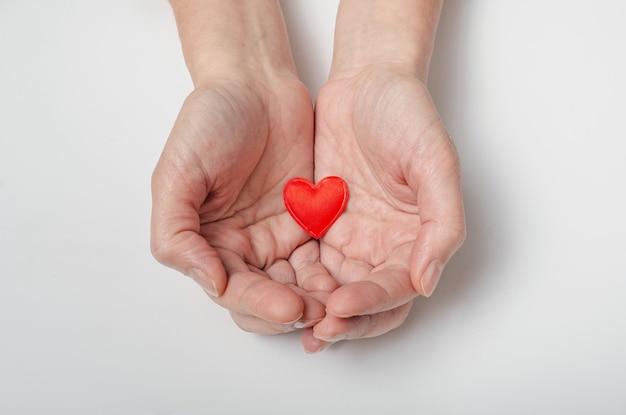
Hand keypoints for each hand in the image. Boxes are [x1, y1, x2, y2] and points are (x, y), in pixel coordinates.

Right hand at [151, 0, 336, 334]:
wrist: (257, 85)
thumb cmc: (210, 121)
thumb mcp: (176, 174)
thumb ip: (177, 233)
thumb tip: (210, 282)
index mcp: (207, 244)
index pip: (231, 291)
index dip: (258, 305)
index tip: (288, 307)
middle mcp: (241, 248)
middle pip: (265, 299)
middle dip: (290, 311)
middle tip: (319, 313)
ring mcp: (276, 238)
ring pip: (297, 288)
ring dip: (316, 301)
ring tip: (339, 305)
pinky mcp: (309, 224)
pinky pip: (322, 260)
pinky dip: (333, 276)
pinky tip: (349, 281)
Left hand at [303, 65, 465, 350]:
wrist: (366, 81)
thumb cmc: (408, 115)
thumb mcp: (435, 161)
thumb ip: (441, 223)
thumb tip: (427, 282)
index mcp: (416, 238)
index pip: (396, 288)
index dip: (372, 303)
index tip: (342, 305)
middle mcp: (384, 246)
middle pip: (365, 301)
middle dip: (342, 320)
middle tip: (315, 329)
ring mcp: (352, 237)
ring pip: (334, 289)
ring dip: (315, 310)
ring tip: (290, 320)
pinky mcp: (321, 225)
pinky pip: (308, 263)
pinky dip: (296, 282)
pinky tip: (277, 291)